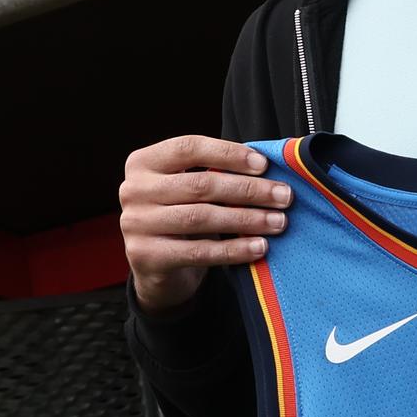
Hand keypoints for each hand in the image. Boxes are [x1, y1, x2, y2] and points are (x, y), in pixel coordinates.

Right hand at [120, 136, 292, 312]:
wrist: (156, 269)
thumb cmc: (181, 217)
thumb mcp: (187, 189)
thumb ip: (213, 173)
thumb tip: (266, 166)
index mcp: (143, 162)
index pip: (189, 148)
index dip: (228, 154)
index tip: (264, 164)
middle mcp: (133, 190)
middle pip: (200, 185)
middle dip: (248, 190)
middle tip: (284, 196)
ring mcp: (136, 224)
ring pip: (201, 218)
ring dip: (246, 219)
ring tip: (278, 222)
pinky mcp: (146, 256)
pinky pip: (199, 252)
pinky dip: (234, 250)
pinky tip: (259, 247)